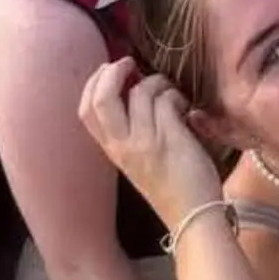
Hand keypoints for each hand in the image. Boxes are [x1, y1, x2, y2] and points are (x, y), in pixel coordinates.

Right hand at [79, 57, 223, 230]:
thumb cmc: (171, 185)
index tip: (111, 70)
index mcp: (112, 150)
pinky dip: (177, 96)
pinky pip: (167, 99)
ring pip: (141, 91)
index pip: (86, 110)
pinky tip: (186, 109)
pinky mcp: (170, 137)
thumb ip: (130, 131)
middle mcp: (122, 145)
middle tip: (131, 63)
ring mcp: (145, 141)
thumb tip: (135, 90)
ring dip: (159, 82)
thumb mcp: (138, 160)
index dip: (94, 83)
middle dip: (114, 71)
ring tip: (172, 95)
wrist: (192, 215)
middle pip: (101, 98)